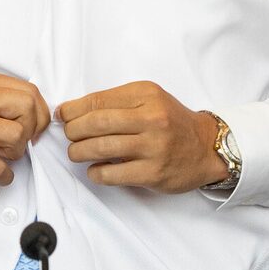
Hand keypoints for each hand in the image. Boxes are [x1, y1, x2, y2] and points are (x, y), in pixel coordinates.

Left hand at [57, 82, 228, 193]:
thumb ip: (117, 101)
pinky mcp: (153, 172)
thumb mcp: (150, 99)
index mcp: (146, 95)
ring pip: (101, 148)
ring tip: (75, 153)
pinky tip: (94, 170)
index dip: (73, 109)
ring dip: (79, 152)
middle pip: (96, 123)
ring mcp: (153, 147)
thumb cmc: (172, 122)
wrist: (206, 148)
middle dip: (73, 131)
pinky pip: (112, 174)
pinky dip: (96, 173)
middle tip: (69, 136)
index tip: (62, 115)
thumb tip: (74, 110)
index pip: (98, 100)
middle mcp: (151, 119)